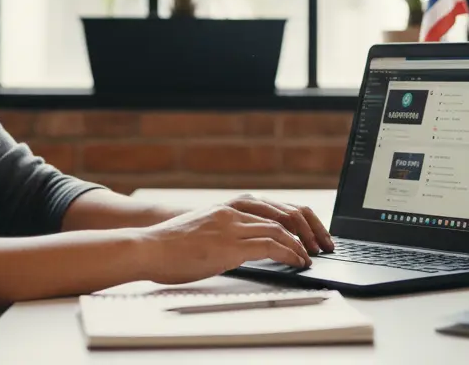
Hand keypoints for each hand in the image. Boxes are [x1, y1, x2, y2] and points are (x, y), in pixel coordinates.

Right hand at [135, 205, 311, 284]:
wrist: (147, 247)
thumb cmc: (170, 245)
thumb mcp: (203, 230)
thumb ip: (224, 232)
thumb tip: (241, 248)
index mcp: (228, 207)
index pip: (274, 207)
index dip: (297, 219)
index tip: (309, 232)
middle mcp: (233, 212)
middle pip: (283, 213)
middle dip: (307, 229)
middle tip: (321, 243)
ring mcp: (232, 227)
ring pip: (280, 229)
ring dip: (301, 244)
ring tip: (310, 257)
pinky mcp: (229, 246)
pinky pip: (270, 246)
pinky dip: (289, 253)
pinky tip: (297, 262)